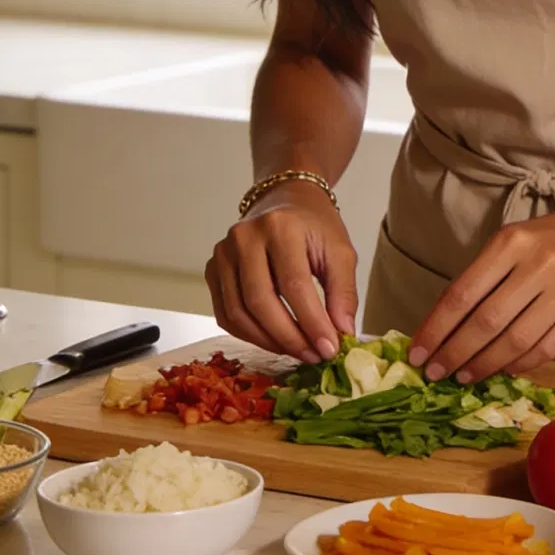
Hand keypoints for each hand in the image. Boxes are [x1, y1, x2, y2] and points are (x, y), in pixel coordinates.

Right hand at [206, 184, 358, 361]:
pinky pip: (225, 314)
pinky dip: (249, 335)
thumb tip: (341, 334)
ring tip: (298, 352)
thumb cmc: (315, 225)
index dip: (312, 322)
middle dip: (289, 337)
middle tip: (314, 356)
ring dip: (269, 341)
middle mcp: (244, 237)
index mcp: (279, 226)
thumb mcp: (340, 251)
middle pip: (261, 301)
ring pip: (238, 313)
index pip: (294, 285)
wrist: (286, 199)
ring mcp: (222, 253)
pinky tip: (274, 341)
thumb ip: (343, 292)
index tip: (330, 349)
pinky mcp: (212, 269)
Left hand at [408, 191, 554, 382]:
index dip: (436, 327)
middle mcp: (538, 265)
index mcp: (511, 243)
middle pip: (487, 321)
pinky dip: (519, 365)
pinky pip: (546, 349)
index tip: (418, 352)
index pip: (463, 292)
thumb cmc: (553, 238)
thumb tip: (445, 324)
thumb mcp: (513, 241)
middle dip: (454, 352)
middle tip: (435, 373)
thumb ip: (483, 277)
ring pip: (515, 340)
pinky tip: (502, 370)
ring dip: (484, 364)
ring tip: (464, 375)